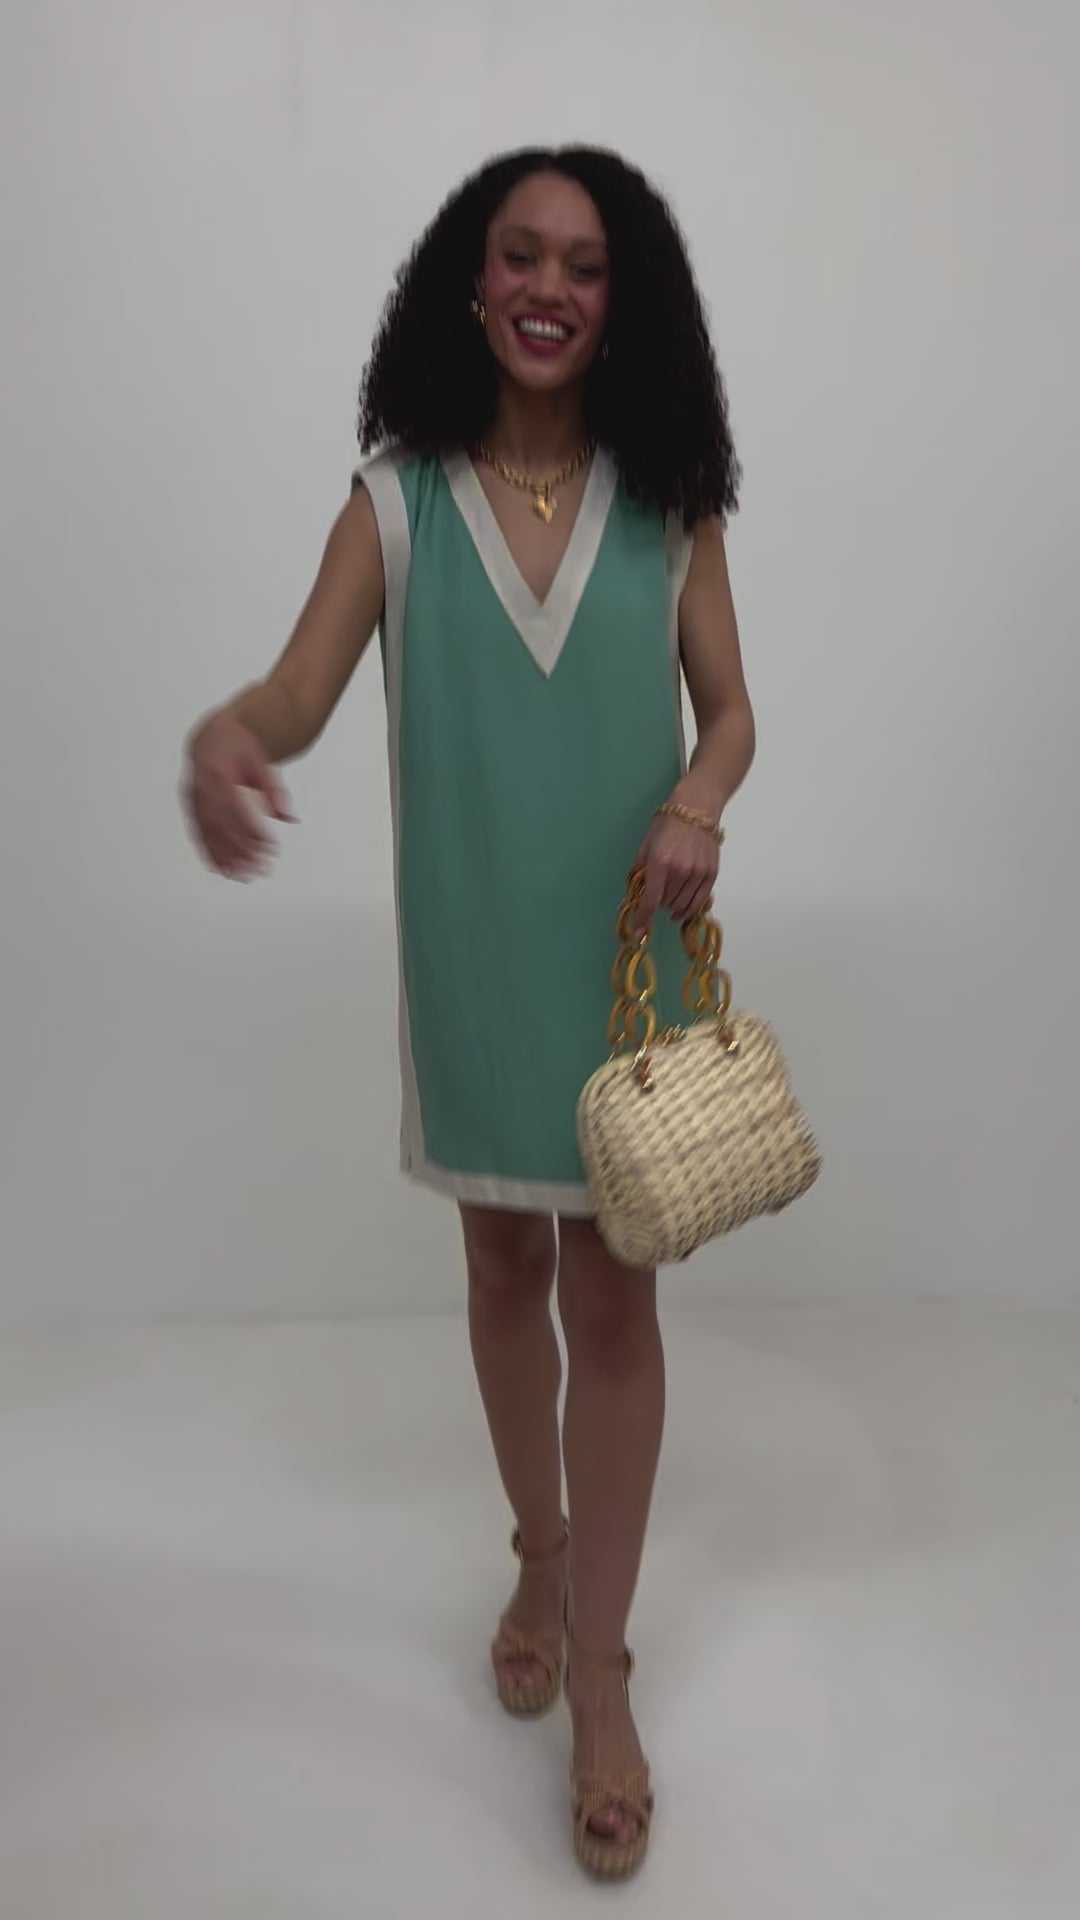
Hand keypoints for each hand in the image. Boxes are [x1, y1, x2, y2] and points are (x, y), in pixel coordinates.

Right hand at [183, 716, 294, 879]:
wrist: (212, 737)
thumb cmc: (238, 747)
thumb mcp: (261, 762)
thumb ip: (274, 790)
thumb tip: (290, 819)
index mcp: (218, 772)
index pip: (235, 807)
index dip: (251, 830)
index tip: (270, 846)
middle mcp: (201, 788)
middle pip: (220, 824)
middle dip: (240, 849)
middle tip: (261, 867)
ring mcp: (193, 799)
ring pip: (208, 833)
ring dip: (225, 857)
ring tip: (244, 876)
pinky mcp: (191, 809)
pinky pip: (199, 834)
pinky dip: (209, 853)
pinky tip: (223, 871)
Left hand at [634, 811, 719, 932]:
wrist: (697, 808)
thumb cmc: (666, 824)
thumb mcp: (646, 846)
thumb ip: (640, 871)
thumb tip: (635, 895)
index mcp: (660, 863)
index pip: (651, 899)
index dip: (643, 918)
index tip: (638, 931)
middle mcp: (680, 870)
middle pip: (665, 902)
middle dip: (658, 902)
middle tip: (657, 891)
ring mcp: (698, 873)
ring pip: (681, 904)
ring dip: (672, 905)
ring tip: (670, 898)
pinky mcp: (711, 874)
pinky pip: (699, 901)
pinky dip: (689, 909)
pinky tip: (682, 913)